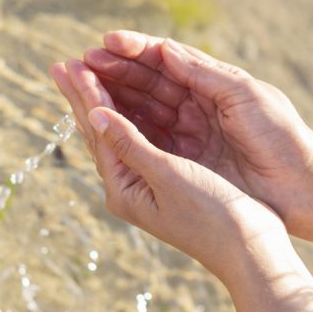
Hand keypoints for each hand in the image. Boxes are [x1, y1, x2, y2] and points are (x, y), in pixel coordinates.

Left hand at [50, 60, 312, 311]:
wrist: (249, 249)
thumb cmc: (212, 216)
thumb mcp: (168, 176)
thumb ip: (130, 144)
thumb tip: (95, 114)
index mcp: (123, 188)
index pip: (98, 131)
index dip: (87, 94)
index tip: (71, 62)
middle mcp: (130, 187)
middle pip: (100, 132)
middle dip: (84, 96)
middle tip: (63, 65)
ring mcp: (148, 184)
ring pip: (119, 134)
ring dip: (104, 103)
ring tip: (86, 77)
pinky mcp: (169, 179)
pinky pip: (141, 139)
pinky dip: (131, 116)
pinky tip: (126, 104)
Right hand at [82, 31, 312, 227]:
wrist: (301, 187)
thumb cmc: (281, 137)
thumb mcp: (247, 96)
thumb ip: (204, 74)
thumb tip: (166, 50)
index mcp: (215, 84)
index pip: (167, 61)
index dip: (135, 51)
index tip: (105, 44)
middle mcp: (198, 106)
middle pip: (150, 84)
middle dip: (116, 71)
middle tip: (81, 62)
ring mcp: (191, 134)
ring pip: (145, 110)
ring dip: (114, 97)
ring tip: (82, 84)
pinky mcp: (187, 161)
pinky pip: (150, 140)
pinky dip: (126, 128)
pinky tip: (102, 118)